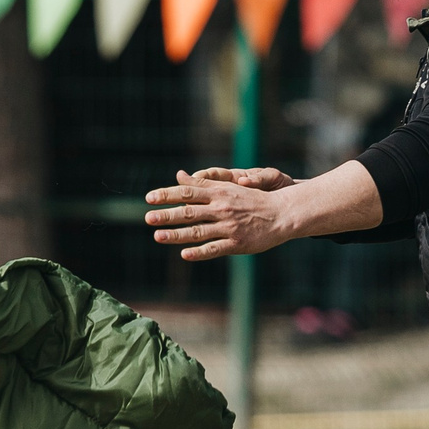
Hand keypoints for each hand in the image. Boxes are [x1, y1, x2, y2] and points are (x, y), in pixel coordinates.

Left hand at [144, 168, 297, 260]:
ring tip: (158, 236)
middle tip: (148, 217)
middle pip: (190, 211)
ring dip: (177, 234)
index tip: (149, 198)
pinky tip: (185, 254)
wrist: (281, 214)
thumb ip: (203, 183)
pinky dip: (200, 252)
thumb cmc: (252, 199)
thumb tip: (179, 175)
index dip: (168, 195)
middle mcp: (222, 208)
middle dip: (168, 214)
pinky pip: (215, 248)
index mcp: (219, 193)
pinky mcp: (237, 243)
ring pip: (199, 231)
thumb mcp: (228, 186)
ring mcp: (229, 227)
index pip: (188, 192)